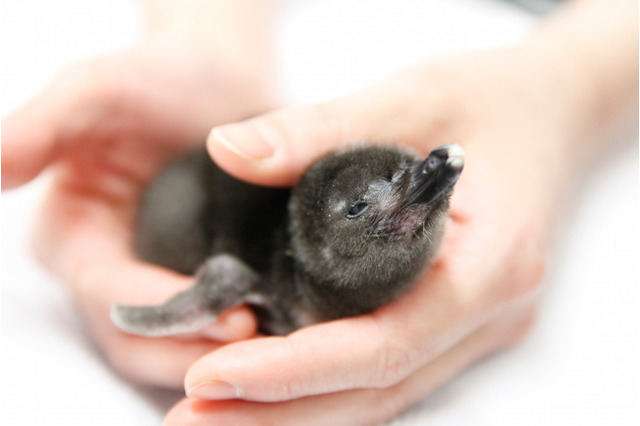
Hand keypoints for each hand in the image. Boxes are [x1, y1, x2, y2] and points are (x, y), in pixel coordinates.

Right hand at [1, 36, 278, 387]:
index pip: (108, 292)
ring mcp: (151, 278)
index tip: (227, 311)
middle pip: (135, 337)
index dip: (160, 308)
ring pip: (168, 346)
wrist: (219, 80)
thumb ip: (38, 130)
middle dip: (190, 345)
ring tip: (271, 342)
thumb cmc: (156, 78)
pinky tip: (274, 329)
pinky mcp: (190, 279)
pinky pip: (205, 325)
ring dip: (212, 351)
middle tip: (254, 335)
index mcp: (72, 234)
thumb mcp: (93, 92)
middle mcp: (105, 267)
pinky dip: (231, 335)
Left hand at [164, 48, 573, 423]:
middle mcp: (490, 312)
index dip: (298, 370)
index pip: (388, 342)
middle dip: (283, 412)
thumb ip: (322, 128)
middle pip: (380, 389)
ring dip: (298, 413)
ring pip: (384, 393)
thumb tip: (228, 151)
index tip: (213, 377)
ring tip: (214, 418)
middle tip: (192, 419)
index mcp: (492, 262)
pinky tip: (272, 389)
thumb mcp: (412, 97)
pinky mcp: (458, 320)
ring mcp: (477, 325)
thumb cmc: (491, 101)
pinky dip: (328, 387)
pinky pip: (390, 371)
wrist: (551, 113)